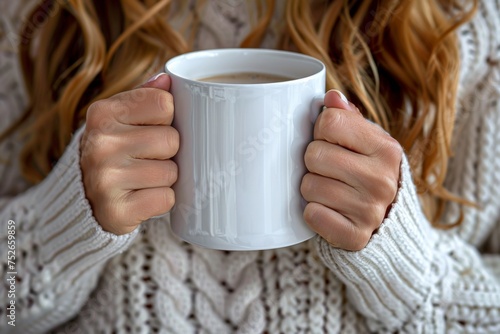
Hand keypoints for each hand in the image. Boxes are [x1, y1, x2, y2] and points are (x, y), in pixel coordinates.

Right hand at [80, 74, 178, 234]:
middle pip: (171, 140)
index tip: (152, 129)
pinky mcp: (116, 210)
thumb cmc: (113, 152)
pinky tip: (142, 196)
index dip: (167, 119)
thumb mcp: (120, 119)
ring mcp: (105, 178)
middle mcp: (100, 143)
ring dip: (165, 178)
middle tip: (147, 159)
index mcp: (102, 113)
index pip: (164, 104)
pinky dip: (161, 200)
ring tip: (143, 178)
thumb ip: (144, 97)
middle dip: (168, 152)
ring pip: (171, 172)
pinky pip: (166, 199)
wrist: (85, 200)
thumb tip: (167, 78)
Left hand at [300, 90, 401, 250]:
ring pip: (308, 185)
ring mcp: (370, 211)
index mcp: (386, 149)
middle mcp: (382, 179)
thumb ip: (348, 119)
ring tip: (330, 191)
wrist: (386, 223)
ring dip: (311, 189)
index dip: (321, 131)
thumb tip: (331, 97)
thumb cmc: (367, 173)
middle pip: (314, 154)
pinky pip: (312, 215)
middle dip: (314, 162)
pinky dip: (313, 213)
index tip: (332, 143)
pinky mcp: (355, 236)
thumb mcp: (366, 143)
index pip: (330, 121)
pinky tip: (329, 211)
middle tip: (329, 171)